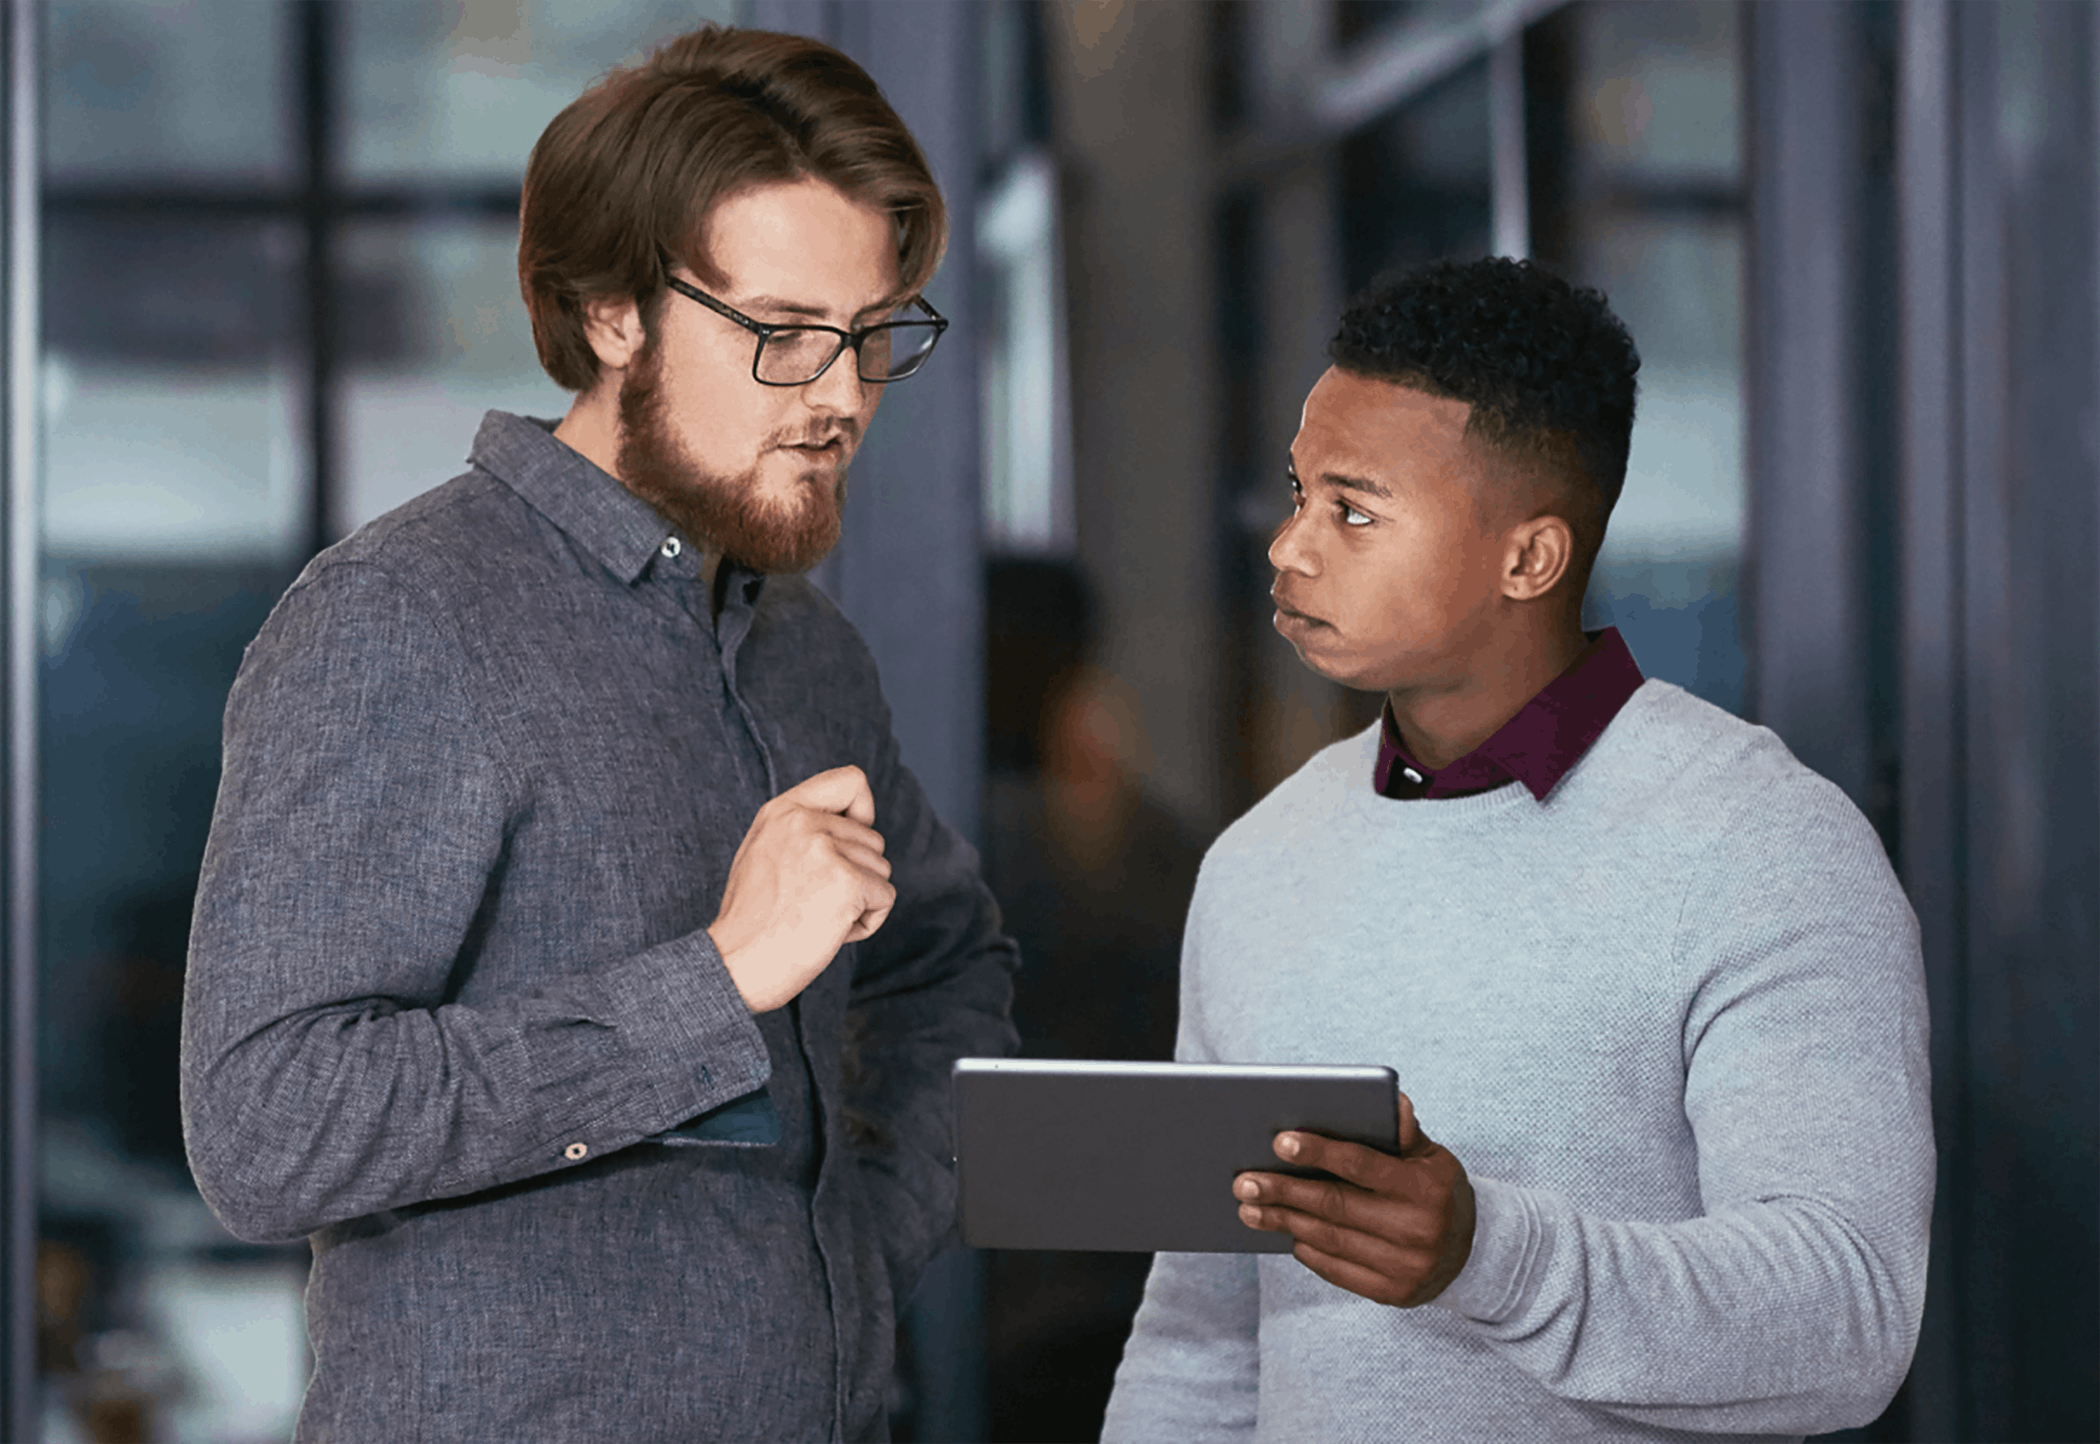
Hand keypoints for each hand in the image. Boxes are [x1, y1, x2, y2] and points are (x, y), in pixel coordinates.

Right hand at [708, 765, 895, 1011]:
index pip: (850, 780)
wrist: (735, 963)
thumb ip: (801, 829)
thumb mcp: (764, 852)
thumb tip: (854, 822)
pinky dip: (867, 922)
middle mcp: (804, 822)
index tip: (851, 842)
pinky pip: (885, 897)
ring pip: (881, 871)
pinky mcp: (847, 882)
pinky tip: (831, 932)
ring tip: (816, 917)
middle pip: (873, 840)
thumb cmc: (752, 920)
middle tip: (812, 902)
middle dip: (856, 875)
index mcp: (783, 810)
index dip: (863, 812)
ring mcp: (826, 849)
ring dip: (860, 901)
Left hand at [1233, 1091, 1474, 1306]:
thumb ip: (1406, 1133)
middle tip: (1244, 1182)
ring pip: (1330, 1239)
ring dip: (1284, 1223)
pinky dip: (1308, 1251)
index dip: (1319, 1152)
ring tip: (1250, 1209)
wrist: (1473, 1253)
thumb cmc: (1437, 1191)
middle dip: (1284, 1192)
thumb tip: (1392, 1102)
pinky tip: (1285, 1234)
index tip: (1278, 1142)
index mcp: (1425, 1187)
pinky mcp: (1393, 1294)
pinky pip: (1338, 1270)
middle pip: (1335, 1206)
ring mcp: (1406, 1266)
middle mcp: (1417, 1229)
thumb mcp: (1432, 1157)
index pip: (1361, 1165)